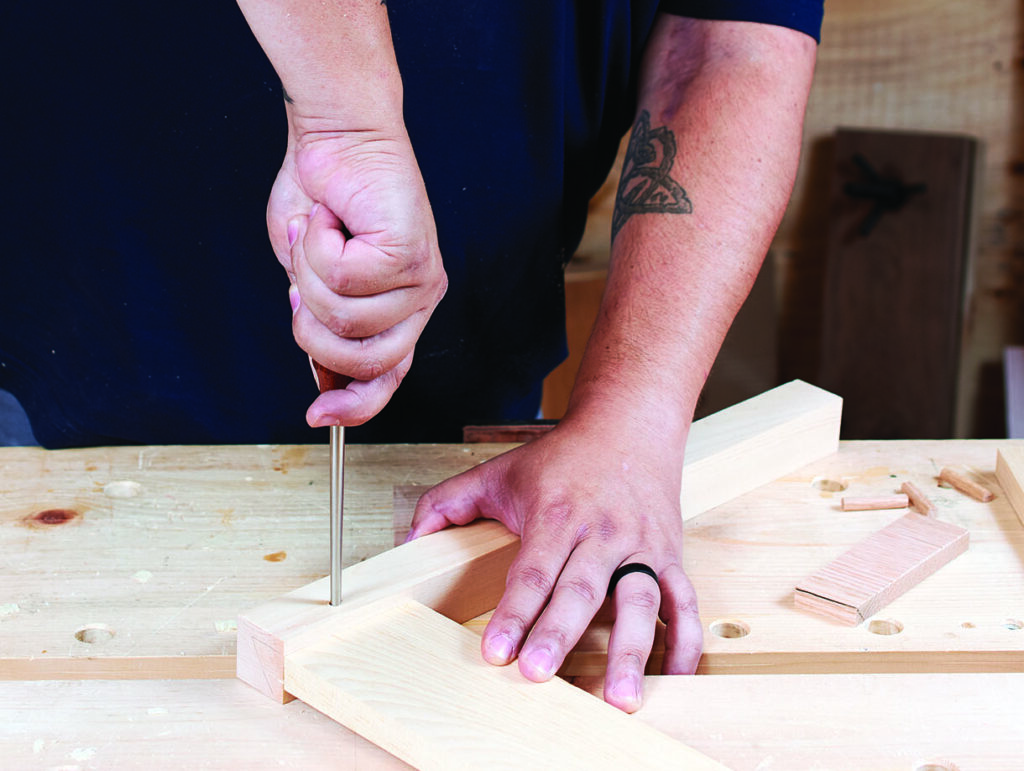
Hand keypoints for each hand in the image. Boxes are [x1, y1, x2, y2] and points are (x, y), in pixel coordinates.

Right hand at [270, 120, 447, 426]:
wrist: (337, 136)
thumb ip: (319, 324)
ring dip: (308, 276)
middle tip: (300, 281)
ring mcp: (421, 281)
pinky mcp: (411, 255)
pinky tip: (328, 217)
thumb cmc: (322, 199)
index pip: (387, 378)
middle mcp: (419, 302)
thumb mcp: (308, 276)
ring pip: (345, 319)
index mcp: (399, 312)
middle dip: (311, 329)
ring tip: (318, 236)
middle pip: (362, 360)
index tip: (317, 417)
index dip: (353, 406)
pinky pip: (342, 280)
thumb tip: (321, 376)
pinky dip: (316, 246)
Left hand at [408, 418, 702, 712]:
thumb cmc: (562, 457)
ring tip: (619, 697)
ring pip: (639, 599)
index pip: (533, 570)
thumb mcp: (497, 471)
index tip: (496, 651)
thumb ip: (446, 503)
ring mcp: (640, 545)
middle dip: (559, 633)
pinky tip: (673, 675)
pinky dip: (683, 639)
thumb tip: (408, 540)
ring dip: (631, 650)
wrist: (628, 426)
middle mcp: (602, 531)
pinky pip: (683, 601)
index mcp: (556, 514)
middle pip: (581, 588)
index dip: (514, 612)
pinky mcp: (668, 554)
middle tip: (538, 674)